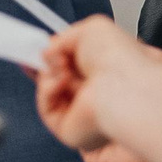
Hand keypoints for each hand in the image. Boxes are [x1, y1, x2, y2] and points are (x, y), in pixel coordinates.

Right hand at [32, 15, 161, 151]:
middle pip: (62, 81)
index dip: (58, 56)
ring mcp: (86, 114)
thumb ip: (67, 38)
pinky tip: (58, 81)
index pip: (78, 65)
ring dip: (49, 75)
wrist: (124, 88)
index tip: (42, 48)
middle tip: (38, 54)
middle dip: (46, 66)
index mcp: (110, 69)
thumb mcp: (93, 30)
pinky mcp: (73, 131)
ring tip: (59, 66)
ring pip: (52, 95)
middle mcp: (99, 94)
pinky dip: (47, 93)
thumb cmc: (120, 60)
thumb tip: (49, 50)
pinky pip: (48, 111)